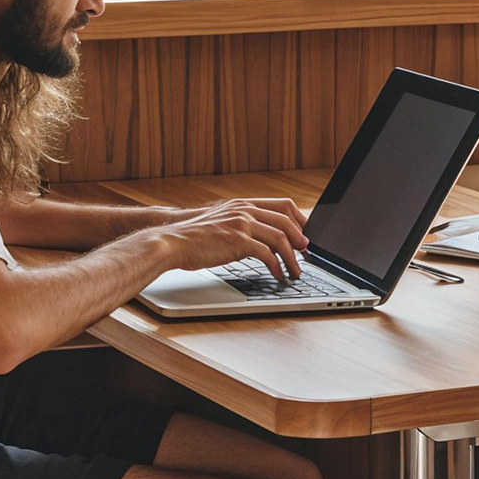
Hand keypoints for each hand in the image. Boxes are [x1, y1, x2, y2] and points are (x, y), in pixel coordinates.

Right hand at [156, 199, 309, 281]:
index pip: (284, 205)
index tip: (305, 235)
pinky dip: (277, 266)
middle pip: (286, 221)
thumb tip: (263, 237)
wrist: (172, 241)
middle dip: (301, 239)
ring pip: (281, 238)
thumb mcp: (222, 221)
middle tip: (306, 254)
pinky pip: (267, 254)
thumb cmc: (195, 237)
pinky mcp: (237, 241)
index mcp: (243, 203)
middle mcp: (245, 210)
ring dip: (292, 258)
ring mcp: (241, 224)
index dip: (300, 220)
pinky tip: (278, 275)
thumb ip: (242, 223)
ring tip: (295, 271)